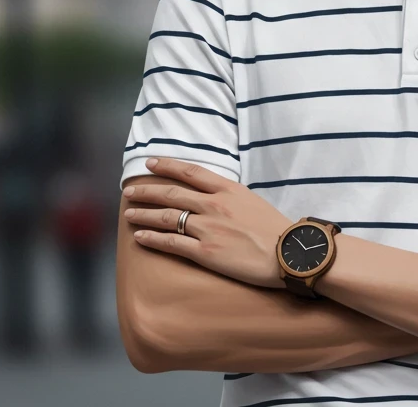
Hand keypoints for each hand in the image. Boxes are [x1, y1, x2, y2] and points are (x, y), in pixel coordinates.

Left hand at [122, 158, 293, 288]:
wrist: (289, 254)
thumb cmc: (276, 230)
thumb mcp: (253, 201)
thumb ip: (230, 197)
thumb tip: (214, 196)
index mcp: (228, 190)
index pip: (190, 172)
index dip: (167, 166)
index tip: (151, 163)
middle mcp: (214, 205)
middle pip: (171, 193)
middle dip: (146, 191)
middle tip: (129, 191)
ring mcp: (207, 228)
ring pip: (166, 217)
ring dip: (143, 214)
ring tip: (128, 214)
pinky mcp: (205, 252)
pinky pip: (171, 243)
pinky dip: (152, 238)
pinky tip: (139, 237)